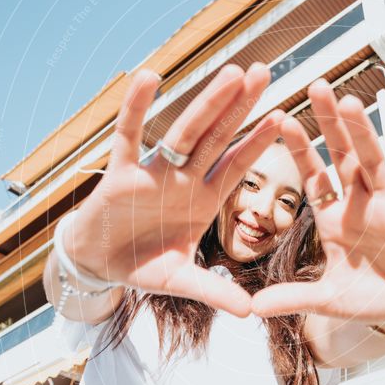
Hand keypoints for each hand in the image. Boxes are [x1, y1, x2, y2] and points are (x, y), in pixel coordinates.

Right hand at [62, 63, 284, 316]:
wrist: (99, 263)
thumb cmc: (143, 264)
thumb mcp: (182, 281)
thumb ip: (215, 291)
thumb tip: (251, 313)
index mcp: (203, 199)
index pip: (237, 165)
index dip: (258, 142)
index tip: (285, 117)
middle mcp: (184, 179)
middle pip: (217, 136)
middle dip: (240, 106)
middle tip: (264, 71)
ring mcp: (154, 172)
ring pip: (184, 131)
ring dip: (207, 103)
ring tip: (231, 72)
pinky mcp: (121, 173)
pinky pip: (128, 135)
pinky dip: (135, 107)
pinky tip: (147, 76)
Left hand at [250, 79, 384, 329]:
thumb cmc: (365, 299)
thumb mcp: (325, 300)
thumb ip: (292, 298)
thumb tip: (252, 308)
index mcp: (334, 219)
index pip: (314, 176)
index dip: (300, 149)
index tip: (280, 119)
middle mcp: (360, 205)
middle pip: (343, 157)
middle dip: (331, 124)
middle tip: (317, 86)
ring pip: (375, 164)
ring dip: (364, 134)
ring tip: (351, 102)